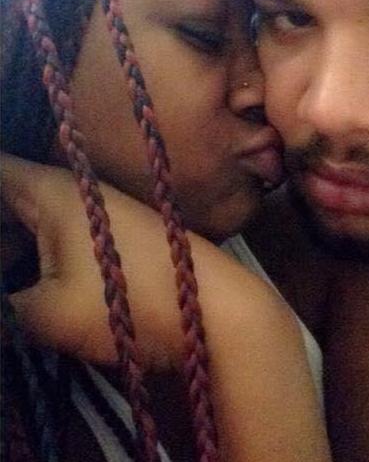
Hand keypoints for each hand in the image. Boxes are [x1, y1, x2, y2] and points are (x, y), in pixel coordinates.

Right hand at [1, 155, 201, 367]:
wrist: (213, 310)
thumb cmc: (130, 303)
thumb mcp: (43, 312)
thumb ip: (0, 309)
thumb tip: (2, 308)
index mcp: (54, 190)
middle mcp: (74, 191)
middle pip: (7, 200)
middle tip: (4, 288)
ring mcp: (95, 214)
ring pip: (27, 223)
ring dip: (10, 254)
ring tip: (12, 299)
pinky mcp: (109, 238)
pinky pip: (52, 239)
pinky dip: (30, 261)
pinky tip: (22, 298)